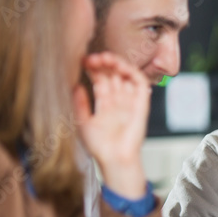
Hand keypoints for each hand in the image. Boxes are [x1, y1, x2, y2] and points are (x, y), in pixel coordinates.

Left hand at [74, 52, 150, 198]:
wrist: (114, 159)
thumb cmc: (99, 146)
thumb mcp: (82, 121)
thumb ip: (80, 103)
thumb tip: (76, 85)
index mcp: (105, 103)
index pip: (100, 79)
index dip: (93, 68)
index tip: (81, 60)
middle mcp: (118, 100)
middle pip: (112, 74)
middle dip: (103, 63)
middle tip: (91, 57)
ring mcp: (130, 101)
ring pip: (126, 75)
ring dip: (116, 63)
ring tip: (104, 57)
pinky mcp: (141, 104)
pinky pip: (140, 83)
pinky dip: (132, 71)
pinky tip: (120, 65)